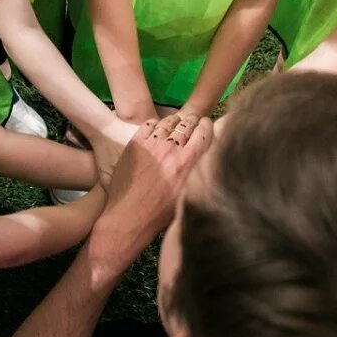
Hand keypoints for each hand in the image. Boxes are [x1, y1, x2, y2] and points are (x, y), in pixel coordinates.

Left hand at [88, 113, 212, 273]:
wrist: (130, 216)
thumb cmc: (161, 212)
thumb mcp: (189, 193)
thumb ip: (198, 171)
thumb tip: (205, 158)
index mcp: (189, 161)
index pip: (203, 131)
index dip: (206, 126)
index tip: (206, 125)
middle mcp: (172, 148)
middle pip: (187, 123)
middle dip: (192, 121)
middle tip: (192, 123)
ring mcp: (152, 144)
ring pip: (168, 122)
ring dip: (174, 121)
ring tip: (176, 123)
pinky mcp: (135, 144)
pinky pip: (148, 125)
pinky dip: (155, 124)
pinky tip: (157, 127)